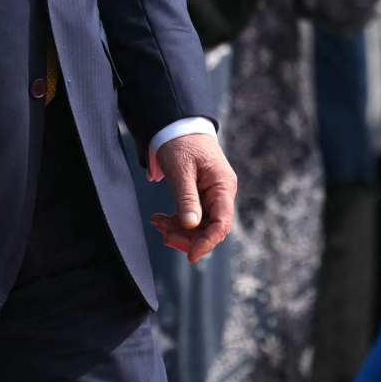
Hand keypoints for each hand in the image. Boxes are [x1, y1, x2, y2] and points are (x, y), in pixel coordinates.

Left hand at [150, 132, 236, 264]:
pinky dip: (177, 221)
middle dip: (187, 236)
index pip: (222, 223)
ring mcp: (211, 195)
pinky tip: (160, 220)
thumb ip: (187, 197)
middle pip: (210, 228)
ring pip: (200, 225)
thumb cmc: (181, 142)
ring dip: (179, 230)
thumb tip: (191, 226)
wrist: (177, 125)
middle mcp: (221, 193)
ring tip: (157, 224)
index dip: (207, 242)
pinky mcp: (200, 196)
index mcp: (223, 186)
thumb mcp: (181, 169)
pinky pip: (192, 217)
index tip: (191, 256)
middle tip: (163, 234)